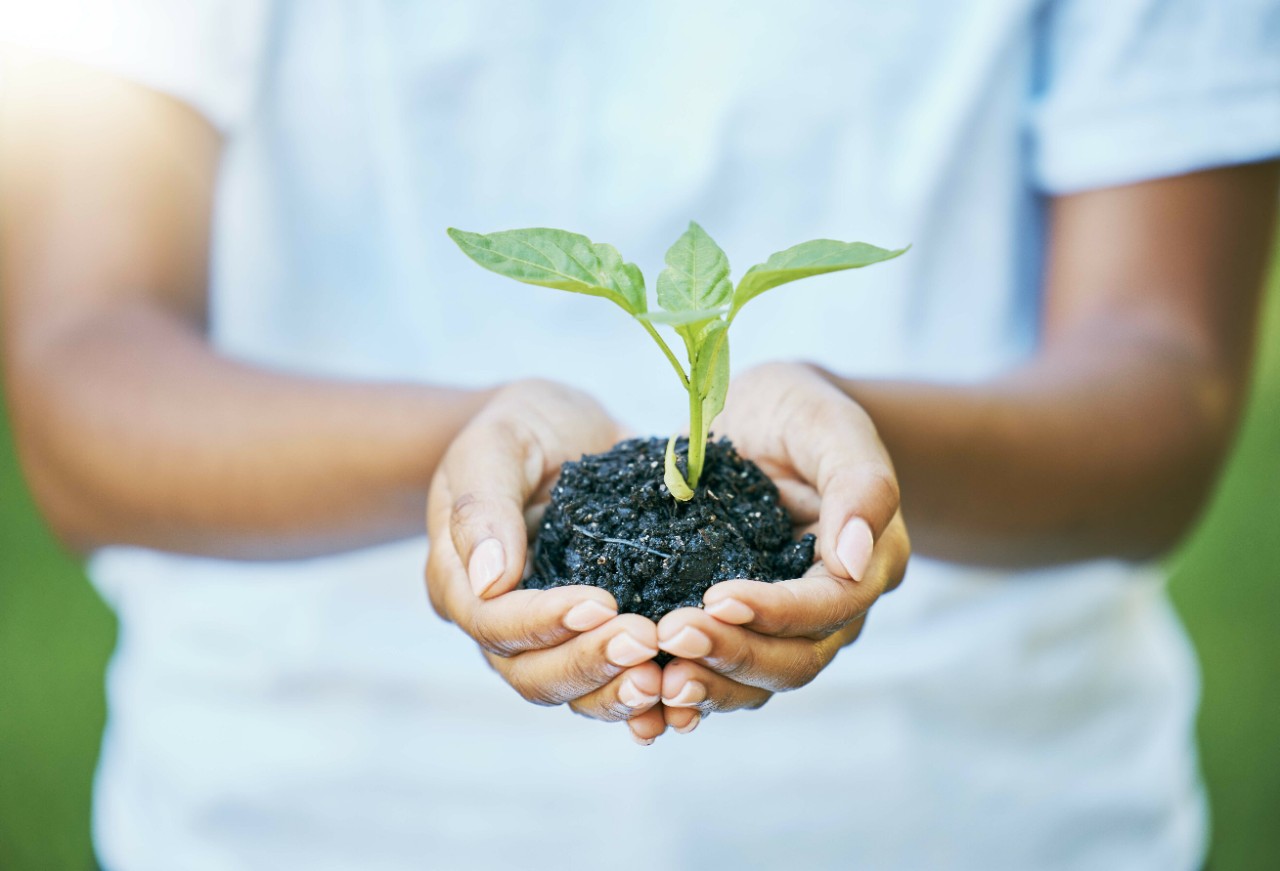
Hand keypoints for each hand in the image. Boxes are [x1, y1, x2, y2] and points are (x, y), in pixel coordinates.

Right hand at [426, 379, 667, 742]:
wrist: (561, 428)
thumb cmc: (521, 427)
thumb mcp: (496, 443)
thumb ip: (484, 506)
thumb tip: (491, 579)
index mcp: (462, 580)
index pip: (494, 622)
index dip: (546, 621)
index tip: (603, 603)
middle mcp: (501, 622)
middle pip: (533, 673)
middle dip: (591, 663)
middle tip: (648, 641)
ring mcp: (550, 637)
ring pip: (575, 693)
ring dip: (620, 693)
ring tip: (670, 682)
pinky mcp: (597, 636)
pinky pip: (615, 683)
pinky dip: (646, 700)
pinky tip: (685, 703)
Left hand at [656, 362, 909, 734]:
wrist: (763, 419)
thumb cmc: (801, 411)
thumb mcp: (830, 423)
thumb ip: (858, 484)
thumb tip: (852, 558)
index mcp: (867, 563)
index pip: (827, 607)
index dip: (775, 611)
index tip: (717, 598)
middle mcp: (832, 608)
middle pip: (793, 659)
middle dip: (732, 654)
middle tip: (670, 637)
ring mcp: (785, 626)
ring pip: (757, 682)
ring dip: (708, 685)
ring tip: (656, 679)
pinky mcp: (740, 629)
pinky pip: (721, 675)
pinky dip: (689, 692)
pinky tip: (647, 699)